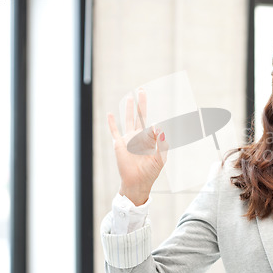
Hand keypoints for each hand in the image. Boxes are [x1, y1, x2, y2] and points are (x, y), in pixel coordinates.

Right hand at [107, 89, 167, 205]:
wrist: (138, 182)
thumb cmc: (151, 172)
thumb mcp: (161, 159)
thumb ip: (162, 144)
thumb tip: (158, 127)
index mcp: (150, 139)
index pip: (153, 125)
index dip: (156, 125)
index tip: (157, 127)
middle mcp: (139, 136)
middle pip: (140, 116)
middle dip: (141, 103)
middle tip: (142, 90)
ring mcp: (128, 139)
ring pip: (128, 120)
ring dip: (128, 108)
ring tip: (129, 97)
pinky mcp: (119, 144)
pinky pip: (114, 131)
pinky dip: (111, 123)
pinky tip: (110, 114)